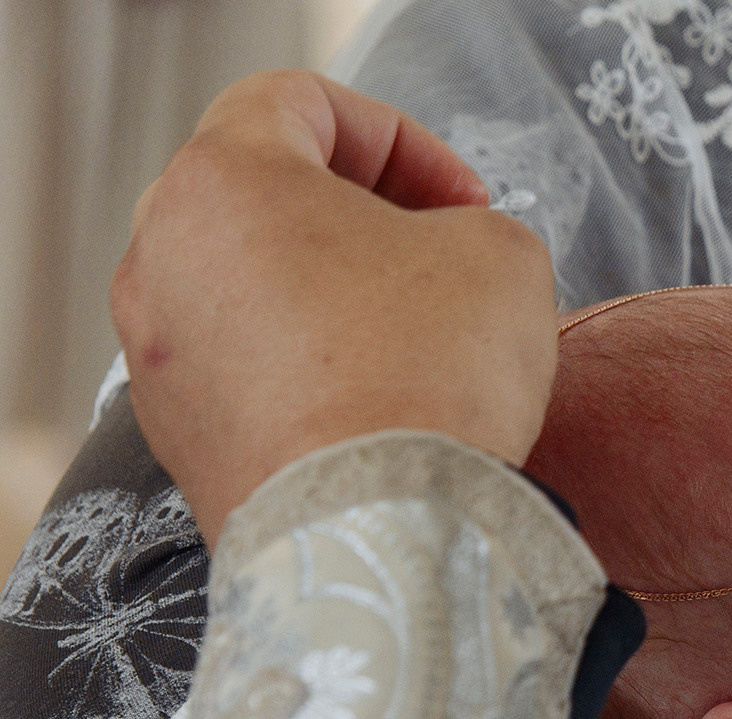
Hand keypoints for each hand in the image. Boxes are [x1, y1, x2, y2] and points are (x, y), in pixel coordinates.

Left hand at [111, 71, 557, 542]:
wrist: (381, 531)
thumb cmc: (432, 374)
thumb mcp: (502, 253)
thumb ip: (472, 225)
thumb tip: (450, 257)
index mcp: (223, 181)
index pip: (298, 103)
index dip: (402, 141)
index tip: (466, 203)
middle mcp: (161, 261)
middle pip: (264, 202)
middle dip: (363, 222)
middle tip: (441, 265)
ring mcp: (159, 359)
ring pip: (251, 295)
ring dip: (333, 303)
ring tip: (416, 350)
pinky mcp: (179, 443)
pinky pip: (248, 379)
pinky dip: (310, 379)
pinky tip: (381, 415)